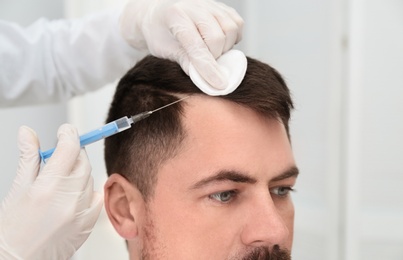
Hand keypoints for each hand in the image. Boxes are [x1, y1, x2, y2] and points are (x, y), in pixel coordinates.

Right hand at [0, 125, 102, 259]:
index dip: (69, 134)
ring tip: (61, 179)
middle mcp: (68, 200)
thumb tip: (28, 133)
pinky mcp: (88, 224)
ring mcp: (81, 213)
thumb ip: (28, 158)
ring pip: (90, 178)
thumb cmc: (11, 230)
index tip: (65, 131)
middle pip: (83, 161)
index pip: (69, 149)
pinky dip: (87, 190)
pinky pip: (97, 197)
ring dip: (79, 172)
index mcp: (47, 188)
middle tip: (62, 153)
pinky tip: (73, 194)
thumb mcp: (16, 189)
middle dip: (74, 152)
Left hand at [120, 0, 243, 89]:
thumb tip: (204, 79)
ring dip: (225, 47)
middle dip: (215, 57)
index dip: (208, 69)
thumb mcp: (164, 50)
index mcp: (176, 16)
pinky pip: (237, 23)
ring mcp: (210, 4)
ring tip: (212, 52)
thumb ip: (184, 62)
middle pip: (217, 37)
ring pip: (231, 29)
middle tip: (205, 63)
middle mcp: (194, 5)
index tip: (219, 84)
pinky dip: (233, 38)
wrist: (158, 15)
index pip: (197, 46)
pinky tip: (221, 43)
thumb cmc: (159, 33)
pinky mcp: (221, 6)